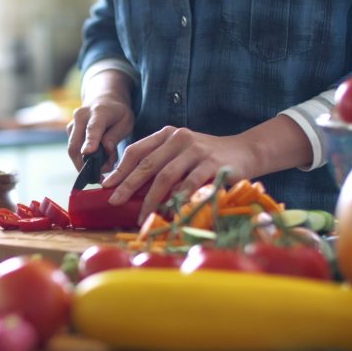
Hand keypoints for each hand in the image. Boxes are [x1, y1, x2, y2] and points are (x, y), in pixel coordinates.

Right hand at [67, 96, 134, 172]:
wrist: (103, 99)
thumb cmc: (117, 113)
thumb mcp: (126, 122)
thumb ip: (115, 136)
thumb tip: (105, 150)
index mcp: (98, 112)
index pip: (93, 129)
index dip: (90, 142)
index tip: (88, 153)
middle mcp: (80, 116)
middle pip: (75, 145)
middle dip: (84, 165)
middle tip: (98, 178)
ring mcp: (72, 124)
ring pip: (73, 151)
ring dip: (85, 164)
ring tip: (103, 168)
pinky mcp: (69, 132)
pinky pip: (74, 150)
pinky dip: (84, 159)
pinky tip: (97, 161)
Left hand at [101, 126, 252, 222]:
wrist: (245, 151)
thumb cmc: (206, 157)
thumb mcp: (180, 152)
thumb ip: (159, 162)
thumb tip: (129, 187)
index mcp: (167, 134)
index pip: (137, 150)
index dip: (120, 168)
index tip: (106, 185)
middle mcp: (179, 138)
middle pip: (147, 164)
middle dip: (127, 185)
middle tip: (114, 201)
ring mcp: (196, 150)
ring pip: (165, 176)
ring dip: (150, 199)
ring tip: (140, 216)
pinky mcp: (212, 164)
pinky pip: (189, 184)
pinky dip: (176, 199)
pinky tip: (167, 211)